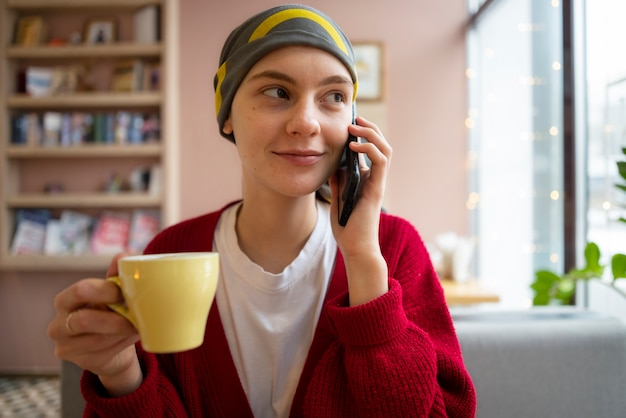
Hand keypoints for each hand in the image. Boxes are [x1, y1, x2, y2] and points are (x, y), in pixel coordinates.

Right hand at [47, 253, 142, 395]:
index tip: (127, 292)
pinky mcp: (79, 362)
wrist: (112, 348)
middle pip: (84, 319)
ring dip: (122, 331)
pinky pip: (104, 352)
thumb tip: (123, 254)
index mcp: (65, 300)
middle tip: (135, 316)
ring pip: (98, 338)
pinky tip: (131, 337)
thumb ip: (115, 276)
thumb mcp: (112, 294)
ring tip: (139, 325)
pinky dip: (122, 343)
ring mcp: (65, 346)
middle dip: (115, 317)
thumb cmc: (111, 314)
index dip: (108, 291)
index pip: (81, 290)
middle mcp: (58, 324)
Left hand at [329, 116, 391, 304]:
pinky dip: (369, 148)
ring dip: (371, 133)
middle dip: (369, 128)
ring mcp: (378, 183)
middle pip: (381, 145)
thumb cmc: (347, 227)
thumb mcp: (338, 198)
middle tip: (354, 118)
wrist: (355, 248)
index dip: (363, 134)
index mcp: (367, 179)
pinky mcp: (377, 188)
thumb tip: (334, 165)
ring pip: (385, 149)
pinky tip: (354, 146)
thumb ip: (338, 181)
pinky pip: (380, 161)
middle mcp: (375, 179)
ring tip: (354, 126)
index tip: (348, 123)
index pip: (371, 150)